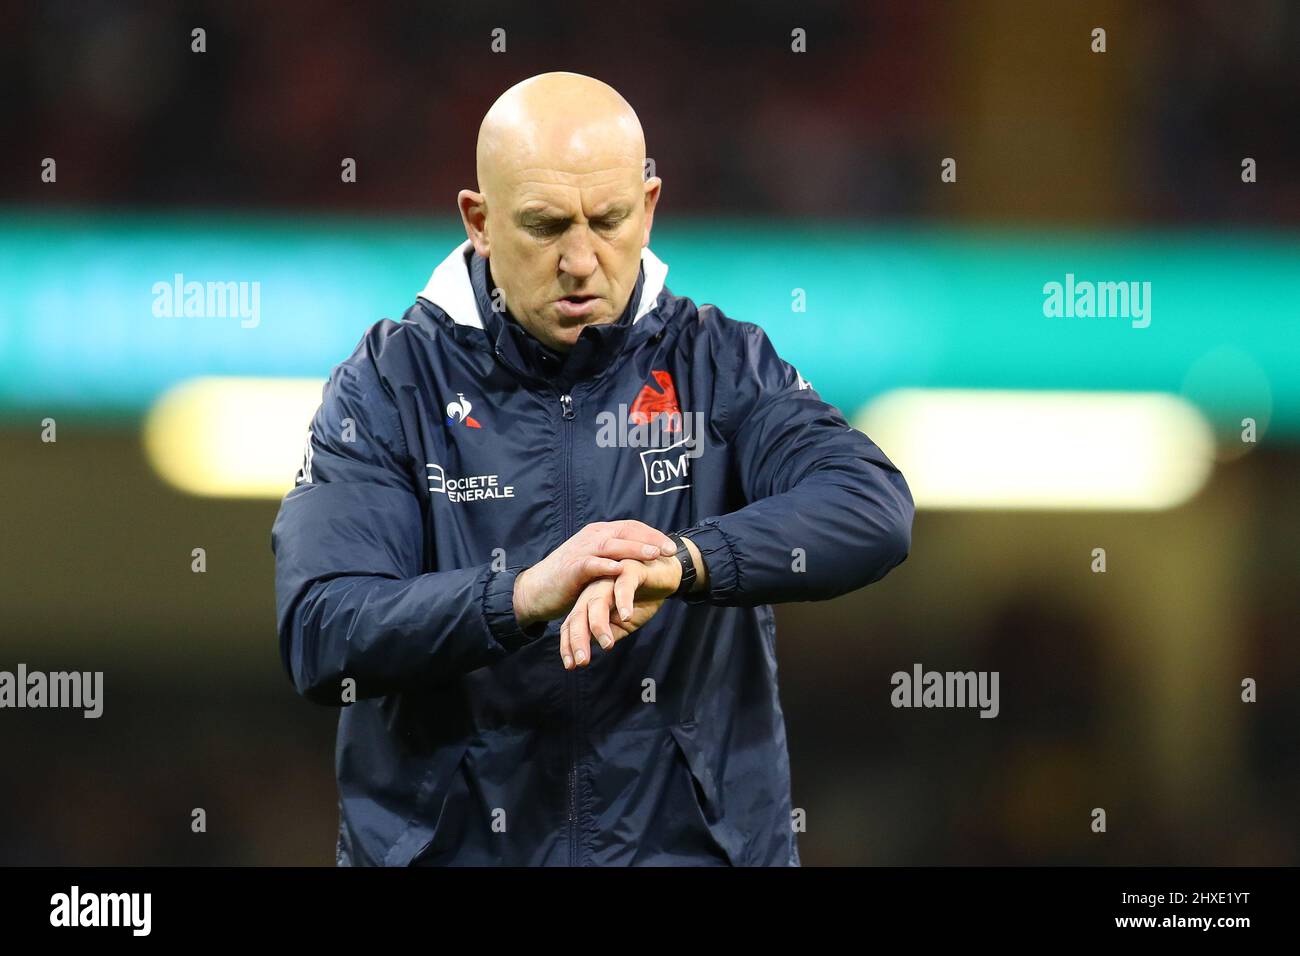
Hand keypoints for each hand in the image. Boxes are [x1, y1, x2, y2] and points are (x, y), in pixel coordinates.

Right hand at [512, 520, 676, 628]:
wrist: (536, 590)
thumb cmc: (570, 579)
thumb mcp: (597, 562)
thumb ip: (615, 557)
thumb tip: (642, 560)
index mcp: (600, 533)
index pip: (632, 527)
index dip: (653, 535)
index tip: (672, 547)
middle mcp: (592, 537)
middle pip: (626, 532)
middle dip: (650, 540)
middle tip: (671, 550)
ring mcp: (581, 551)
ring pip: (612, 545)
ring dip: (634, 549)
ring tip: (654, 555)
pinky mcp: (572, 568)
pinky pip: (591, 564)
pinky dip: (605, 565)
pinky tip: (620, 569)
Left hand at [559, 555, 681, 668]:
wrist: (666, 574)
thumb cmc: (641, 599)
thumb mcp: (625, 624)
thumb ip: (610, 632)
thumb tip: (595, 647)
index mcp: (589, 602)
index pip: (572, 623)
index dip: (569, 644)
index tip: (571, 666)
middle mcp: (595, 589)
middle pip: (579, 613)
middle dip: (578, 638)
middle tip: (582, 661)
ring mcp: (610, 578)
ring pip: (597, 600)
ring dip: (599, 624)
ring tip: (606, 645)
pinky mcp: (629, 569)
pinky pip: (623, 586)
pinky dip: (624, 601)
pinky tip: (627, 616)